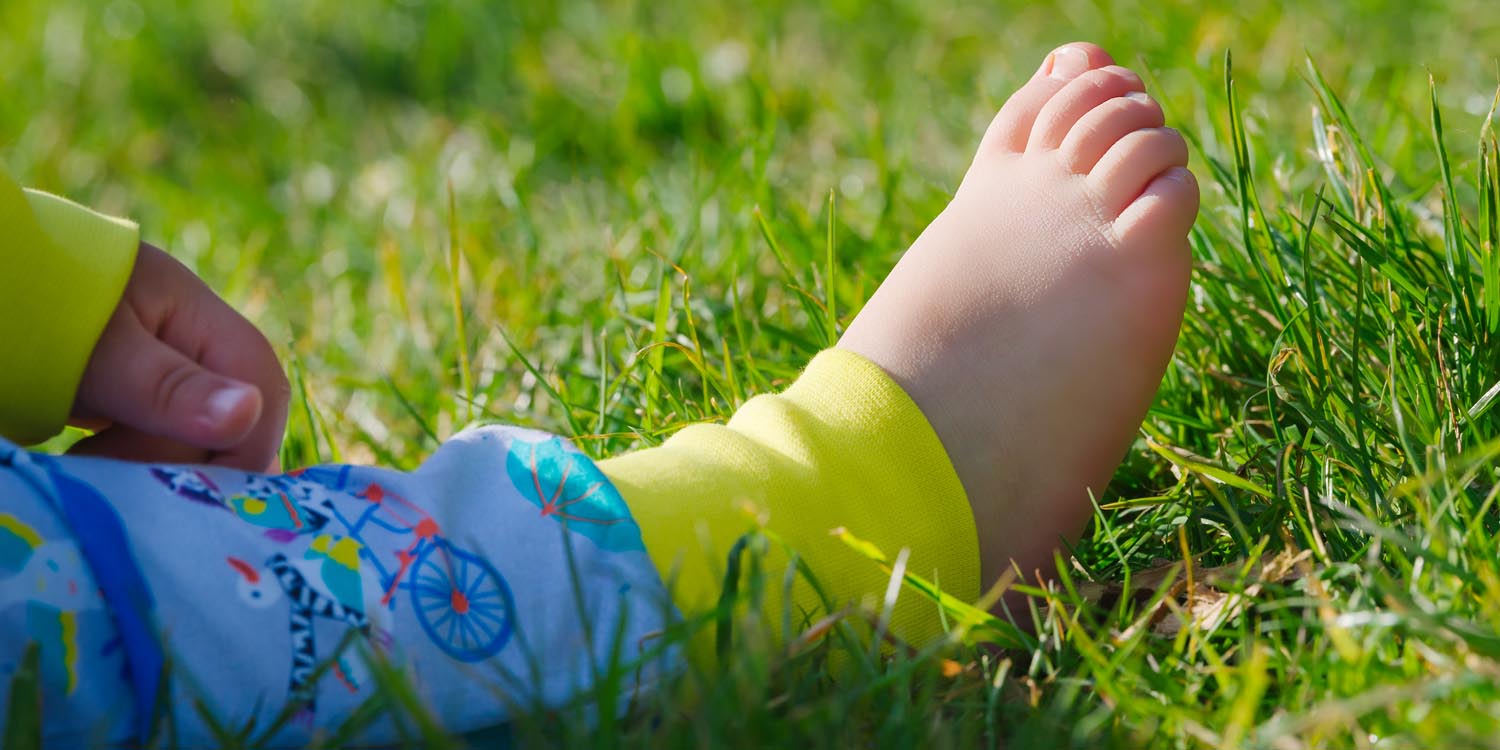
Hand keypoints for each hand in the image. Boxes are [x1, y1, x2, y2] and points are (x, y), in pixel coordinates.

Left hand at [68, 242, 289, 470]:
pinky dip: (137, 461)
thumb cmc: (40, 309)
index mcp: (211, 324)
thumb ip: (170, 388)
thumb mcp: (103, 353)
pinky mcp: (146, 397)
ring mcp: (175, 374)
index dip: (239, 449)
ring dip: (155, 466)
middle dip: (184, 462)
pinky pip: (166, 442)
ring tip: (93, 462)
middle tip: (115, 473)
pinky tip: (96, 458)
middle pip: (234, 425)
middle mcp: (204, 350)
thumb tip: (247, 413)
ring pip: (199, 441)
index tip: (180, 486)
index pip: (263, 395)